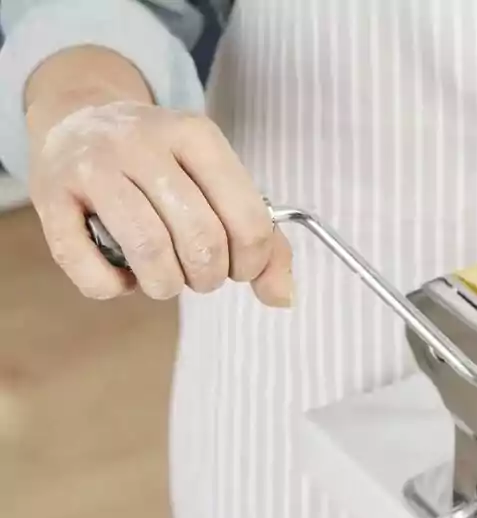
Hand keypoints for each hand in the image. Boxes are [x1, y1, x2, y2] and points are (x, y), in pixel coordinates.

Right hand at [23, 46, 291, 305]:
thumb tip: (282, 297)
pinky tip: (122, 274)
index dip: (252, 262)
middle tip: (200, 274)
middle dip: (209, 277)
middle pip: (201, 238)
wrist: (78, 118)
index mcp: (196, 135)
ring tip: (165, 277)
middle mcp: (143, 142)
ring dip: (166, 285)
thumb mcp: (217, 180)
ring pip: (149, 251)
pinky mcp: (51, 196)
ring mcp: (93, 166)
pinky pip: (90, 270)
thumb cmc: (163, 164)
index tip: (240, 268)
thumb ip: (261, 237)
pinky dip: (115, 288)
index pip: (248, 219)